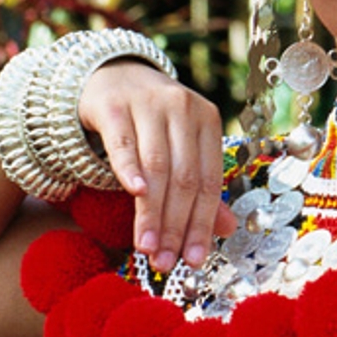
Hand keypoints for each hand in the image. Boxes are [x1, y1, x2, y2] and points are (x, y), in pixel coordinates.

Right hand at [78, 60, 233, 270]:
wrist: (109, 75)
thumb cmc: (150, 121)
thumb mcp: (179, 146)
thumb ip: (200, 186)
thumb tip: (227, 229)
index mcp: (207, 121)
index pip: (210, 182)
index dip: (202, 223)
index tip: (194, 260)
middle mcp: (184, 109)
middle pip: (185, 178)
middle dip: (176, 225)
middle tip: (166, 261)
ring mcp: (149, 104)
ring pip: (157, 167)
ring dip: (152, 212)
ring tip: (148, 247)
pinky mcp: (114, 105)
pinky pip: (124, 143)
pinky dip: (130, 169)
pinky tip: (135, 194)